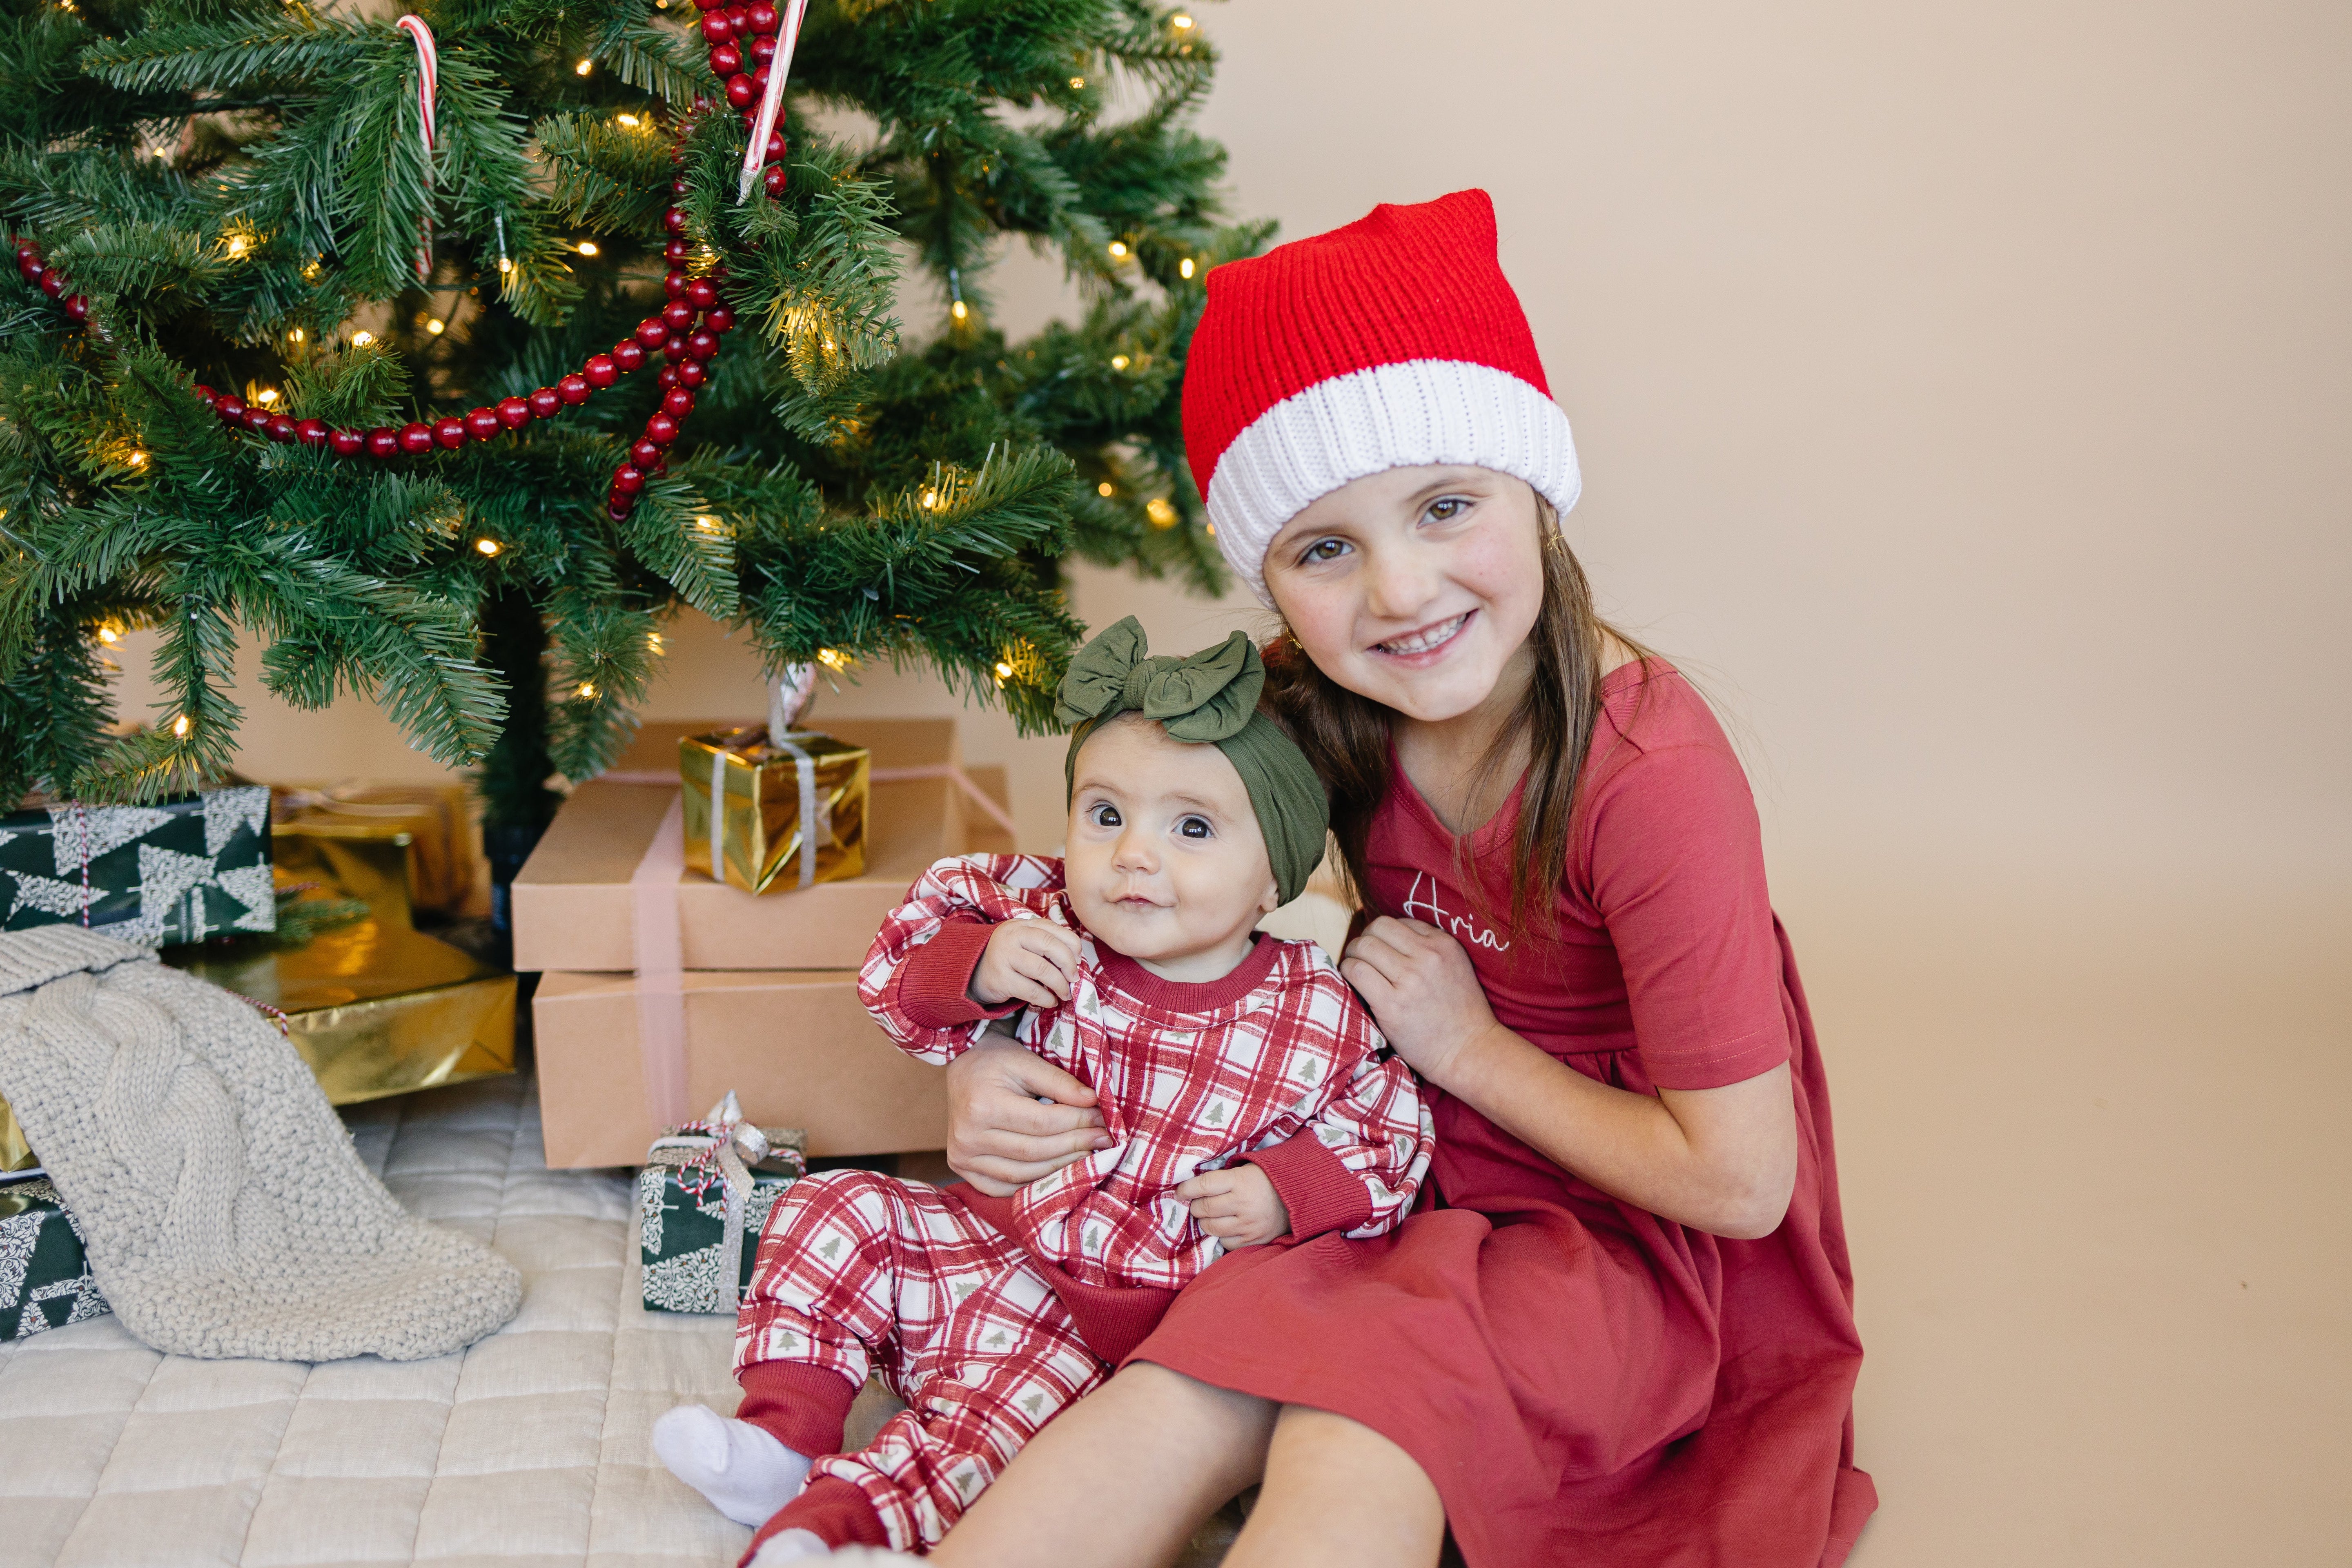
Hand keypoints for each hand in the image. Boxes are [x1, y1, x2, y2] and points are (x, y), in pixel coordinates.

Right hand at [943, 1029, 1112, 1196]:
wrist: (963, 1067)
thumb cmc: (996, 1061)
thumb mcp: (1027, 1061)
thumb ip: (1059, 1083)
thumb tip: (1094, 1102)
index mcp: (982, 1106)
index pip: (1041, 1123)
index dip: (1077, 1122)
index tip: (1102, 1120)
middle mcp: (968, 1137)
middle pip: (1034, 1151)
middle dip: (1075, 1146)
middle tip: (1104, 1139)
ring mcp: (962, 1157)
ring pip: (1022, 1174)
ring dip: (1060, 1168)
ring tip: (1088, 1155)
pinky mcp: (962, 1169)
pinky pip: (1003, 1188)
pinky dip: (1034, 1183)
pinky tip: (1058, 1173)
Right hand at [972, 918, 1084, 1008]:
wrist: (972, 973)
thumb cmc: (1007, 958)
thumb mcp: (1023, 943)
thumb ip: (1045, 943)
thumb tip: (1076, 959)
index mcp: (1023, 925)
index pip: (1055, 930)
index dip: (1072, 945)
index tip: (1079, 960)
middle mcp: (1013, 936)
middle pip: (1050, 946)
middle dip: (1068, 964)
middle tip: (1074, 978)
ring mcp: (1004, 956)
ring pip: (1043, 969)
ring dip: (1060, 985)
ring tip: (1064, 993)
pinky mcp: (1000, 979)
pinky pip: (1031, 990)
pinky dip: (1046, 998)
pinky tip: (1050, 1001)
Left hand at [1174, 1162, 1289, 1247]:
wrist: (1297, 1197)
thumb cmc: (1266, 1179)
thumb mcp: (1246, 1169)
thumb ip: (1222, 1177)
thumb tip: (1192, 1186)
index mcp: (1240, 1181)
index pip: (1203, 1185)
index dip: (1186, 1189)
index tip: (1179, 1192)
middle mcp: (1243, 1204)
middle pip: (1203, 1208)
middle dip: (1196, 1206)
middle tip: (1199, 1202)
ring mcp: (1248, 1225)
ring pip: (1210, 1228)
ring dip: (1205, 1221)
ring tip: (1211, 1215)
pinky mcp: (1253, 1240)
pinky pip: (1225, 1243)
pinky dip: (1221, 1235)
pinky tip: (1226, 1226)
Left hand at [1339, 916, 1503, 1088]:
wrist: (1469, 1050)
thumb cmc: (1461, 1014)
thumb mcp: (1456, 966)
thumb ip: (1430, 948)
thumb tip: (1390, 938)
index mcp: (1444, 944)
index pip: (1399, 922)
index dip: (1384, 935)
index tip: (1381, 951)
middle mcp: (1427, 956)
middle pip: (1377, 927)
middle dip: (1365, 939)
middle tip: (1362, 956)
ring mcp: (1409, 980)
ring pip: (1363, 946)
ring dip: (1353, 955)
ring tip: (1355, 969)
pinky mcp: (1392, 1004)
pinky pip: (1356, 971)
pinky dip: (1348, 972)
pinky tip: (1352, 982)